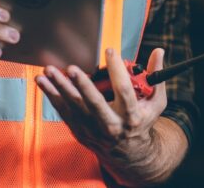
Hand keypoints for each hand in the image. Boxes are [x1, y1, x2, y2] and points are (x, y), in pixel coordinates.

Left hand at [36, 47, 167, 172]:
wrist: (127, 151)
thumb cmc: (141, 120)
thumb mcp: (156, 103)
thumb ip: (157, 77)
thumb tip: (159, 51)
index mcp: (131, 116)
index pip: (124, 91)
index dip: (117, 70)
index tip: (111, 51)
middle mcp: (111, 124)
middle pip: (94, 104)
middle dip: (83, 86)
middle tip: (73, 69)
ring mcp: (92, 129)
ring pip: (73, 107)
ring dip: (59, 88)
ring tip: (48, 71)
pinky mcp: (79, 130)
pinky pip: (63, 111)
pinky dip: (52, 96)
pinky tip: (44, 82)